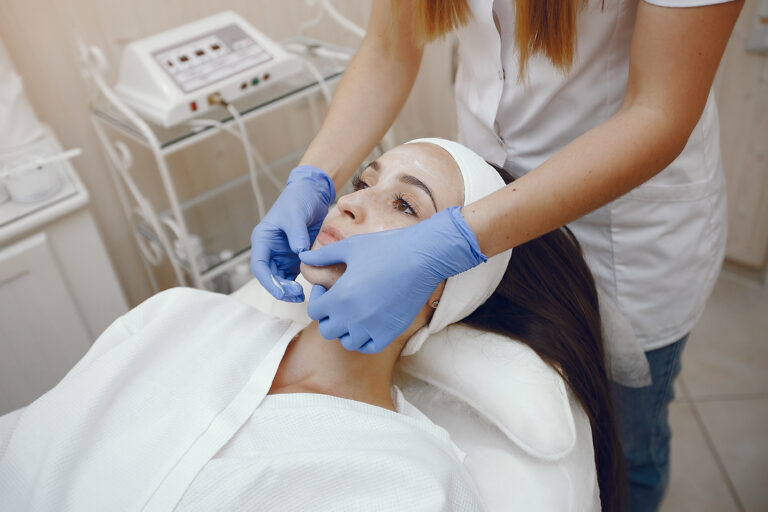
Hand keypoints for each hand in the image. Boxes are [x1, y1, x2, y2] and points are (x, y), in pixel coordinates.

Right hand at [250, 165, 334, 300]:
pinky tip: (310, 287)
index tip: (281, 291)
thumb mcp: (296, 214)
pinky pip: (294, 276)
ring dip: (289, 290)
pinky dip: (298, 284)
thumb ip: (296, 233)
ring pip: (281, 279)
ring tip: (302, 296)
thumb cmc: (299, 200)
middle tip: (296, 295)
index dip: (268, 281)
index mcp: (263, 239)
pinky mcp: (295, 258)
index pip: (259, 266)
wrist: (312, 194)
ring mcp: (282, 255)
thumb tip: (299, 252)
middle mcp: (270, 250)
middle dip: (280, 289)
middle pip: (269, 276)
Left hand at [298, 207, 485, 352]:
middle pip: (327, 329)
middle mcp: (354, 317)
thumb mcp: (349, 247)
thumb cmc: (385, 248)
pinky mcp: (390, 332)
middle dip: (328, 315)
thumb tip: (303, 257)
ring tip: (353, 311)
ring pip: (347, 342)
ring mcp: (373, 328)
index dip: (316, 299)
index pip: (314, 311)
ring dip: (346, 329)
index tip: (325, 288)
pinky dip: (364, 339)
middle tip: (337, 300)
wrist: (423, 257)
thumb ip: (323, 256)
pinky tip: (368, 321)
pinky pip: (368, 347)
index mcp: (340, 297)